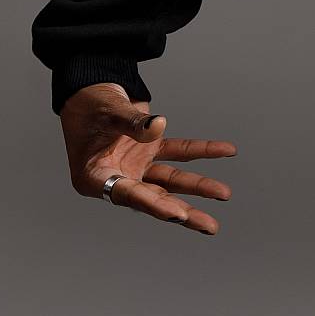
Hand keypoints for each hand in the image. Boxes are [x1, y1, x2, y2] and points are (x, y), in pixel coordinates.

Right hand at [59, 82, 236, 234]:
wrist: (88, 89)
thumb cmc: (89, 104)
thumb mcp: (107, 112)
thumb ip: (132, 122)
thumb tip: (159, 126)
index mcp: (95, 178)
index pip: (128, 195)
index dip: (154, 205)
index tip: (178, 214)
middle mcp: (117, 177)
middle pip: (153, 198)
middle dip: (183, 212)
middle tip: (210, 227)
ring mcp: (136, 165)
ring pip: (170, 180)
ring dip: (197, 186)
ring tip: (224, 195)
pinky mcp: (150, 150)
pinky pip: (179, 152)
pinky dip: (201, 150)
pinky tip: (226, 150)